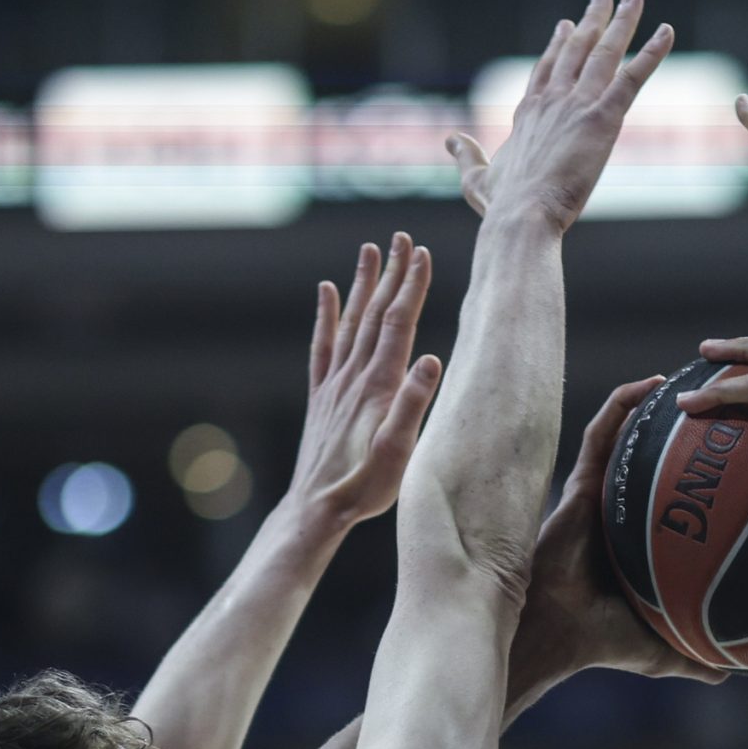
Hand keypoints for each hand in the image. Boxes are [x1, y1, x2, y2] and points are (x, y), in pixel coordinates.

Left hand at [282, 236, 443, 526]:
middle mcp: (353, 378)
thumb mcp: (397, 454)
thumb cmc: (363, 489)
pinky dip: (327, 315)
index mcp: (378, 386)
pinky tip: (328, 292)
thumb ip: (413, 406)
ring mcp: (334, 385)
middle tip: (401, 238)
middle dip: (391, 274)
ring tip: (370, 250)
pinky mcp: (322, 398)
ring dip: (363, 284)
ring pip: (350, 322)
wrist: (315, 510)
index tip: (423, 253)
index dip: (411, 287)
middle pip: (375, 314)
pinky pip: (323, 346)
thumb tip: (432, 359)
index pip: (398, 324)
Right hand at [447, 0, 673, 233]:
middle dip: (590, 19)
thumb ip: (464, 156)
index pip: (546, 70)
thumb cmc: (501, 206)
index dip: (557, 46)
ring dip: (622, 20)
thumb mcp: (475, 178)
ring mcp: (576, 104)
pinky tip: (666, 32)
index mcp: (527, 113)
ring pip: (604, 52)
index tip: (565, 24)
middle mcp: (552, 99)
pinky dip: (651, 53)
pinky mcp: (602, 118)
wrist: (522, 215)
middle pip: (575, 48)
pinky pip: (632, 77)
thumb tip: (450, 140)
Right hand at [524, 378, 728, 684]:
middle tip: (725, 397)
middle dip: (686, 424)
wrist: (555, 632)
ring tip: (693, 375)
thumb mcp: (659, 649)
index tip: (737, 448)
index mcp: (639, 538)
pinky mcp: (578, 483)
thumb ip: (695, 658)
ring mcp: (599, 491)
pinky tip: (650, 384)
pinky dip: (622, 406)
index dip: (701, 471)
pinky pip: (601, 433)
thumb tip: (733, 673)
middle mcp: (621, 508)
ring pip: (630, 433)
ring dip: (655, 402)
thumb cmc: (598, 642)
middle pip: (657, 455)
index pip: (674, 495)